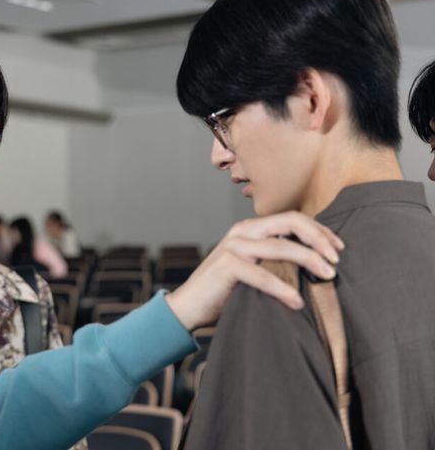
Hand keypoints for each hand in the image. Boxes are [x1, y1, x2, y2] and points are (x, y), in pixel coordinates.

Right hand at [165, 211, 344, 330]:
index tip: (338, 250)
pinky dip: (283, 289)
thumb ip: (274, 260)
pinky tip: (297, 302)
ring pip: (281, 246)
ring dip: (309, 260)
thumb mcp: (253, 269)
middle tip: (337, 260)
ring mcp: (233, 246)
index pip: (292, 218)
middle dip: (319, 239)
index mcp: (250, 228)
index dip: (319, 231)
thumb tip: (315, 263)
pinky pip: (262, 276)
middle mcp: (242, 231)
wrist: (188, 307)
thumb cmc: (225, 291)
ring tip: (328, 277)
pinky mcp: (226, 266)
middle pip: (290, 222)